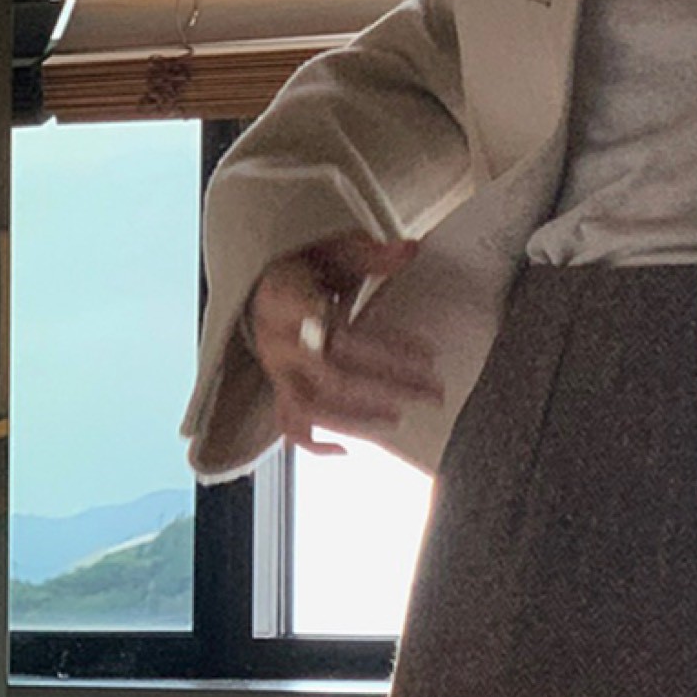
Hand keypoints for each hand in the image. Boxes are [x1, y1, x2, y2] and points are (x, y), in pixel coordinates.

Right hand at [243, 230, 445, 458]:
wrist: (262, 278)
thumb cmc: (304, 260)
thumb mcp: (332, 246)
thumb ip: (368, 252)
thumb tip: (411, 248)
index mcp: (284, 300)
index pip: (332, 329)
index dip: (379, 347)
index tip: (425, 354)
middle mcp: (276, 341)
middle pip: (334, 374)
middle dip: (387, 384)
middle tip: (433, 391)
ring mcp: (275, 370)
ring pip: (312, 407)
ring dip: (357, 418)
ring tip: (401, 419)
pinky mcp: (279, 387)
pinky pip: (288, 424)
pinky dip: (311, 444)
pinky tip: (344, 451)